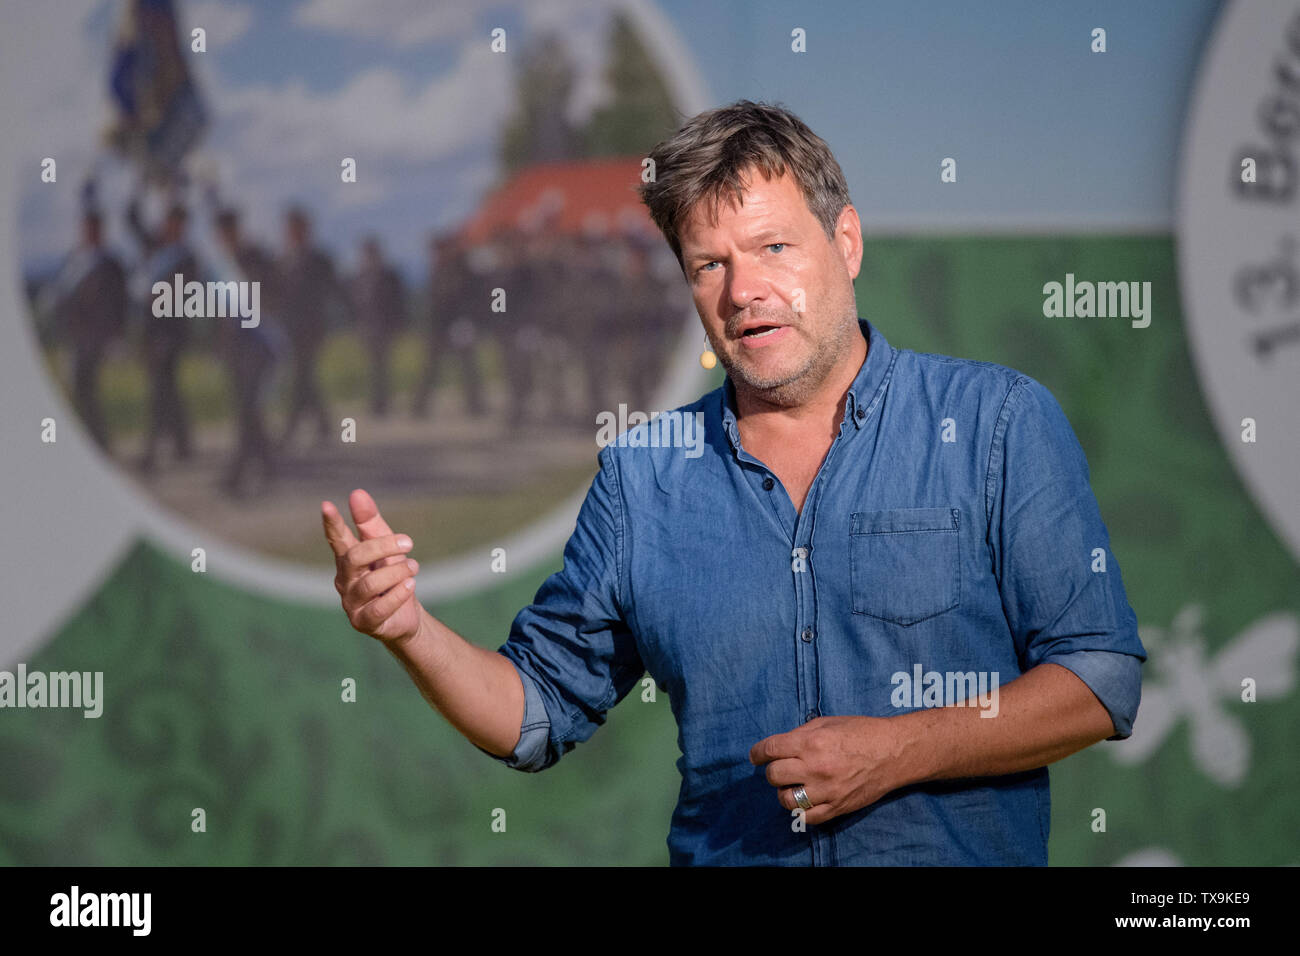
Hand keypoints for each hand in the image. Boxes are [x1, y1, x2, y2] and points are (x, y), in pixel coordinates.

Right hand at [322, 488, 422, 642]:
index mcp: (348, 560)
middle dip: (383, 546)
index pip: (337, 539)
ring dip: (396, 572)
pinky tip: (410, 585)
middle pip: (355, 557)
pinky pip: (378, 608)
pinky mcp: (364, 622)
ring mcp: (351, 603)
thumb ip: (371, 523)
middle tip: (408, 542)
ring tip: (413, 566)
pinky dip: (397, 594)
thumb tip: (357, 492)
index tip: (326, 505)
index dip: (332, 523)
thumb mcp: (387, 547)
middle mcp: (345, 580)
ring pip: (369, 584)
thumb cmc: (393, 576)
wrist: (407, 616)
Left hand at [749, 715, 903, 824]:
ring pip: (786, 799)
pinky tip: (805, 799)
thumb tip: (781, 746)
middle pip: (773, 775)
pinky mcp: (837, 807)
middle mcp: (816, 767)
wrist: (894, 752)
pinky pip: (807, 817)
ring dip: (784, 791)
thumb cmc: (862, 732)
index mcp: (812, 742)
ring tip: (792, 785)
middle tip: (779, 767)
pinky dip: (801, 810)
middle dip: (771, 770)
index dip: (757, 753)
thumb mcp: (829, 722)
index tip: (756, 756)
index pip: (770, 750)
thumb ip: (802, 733)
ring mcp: (826, 790)